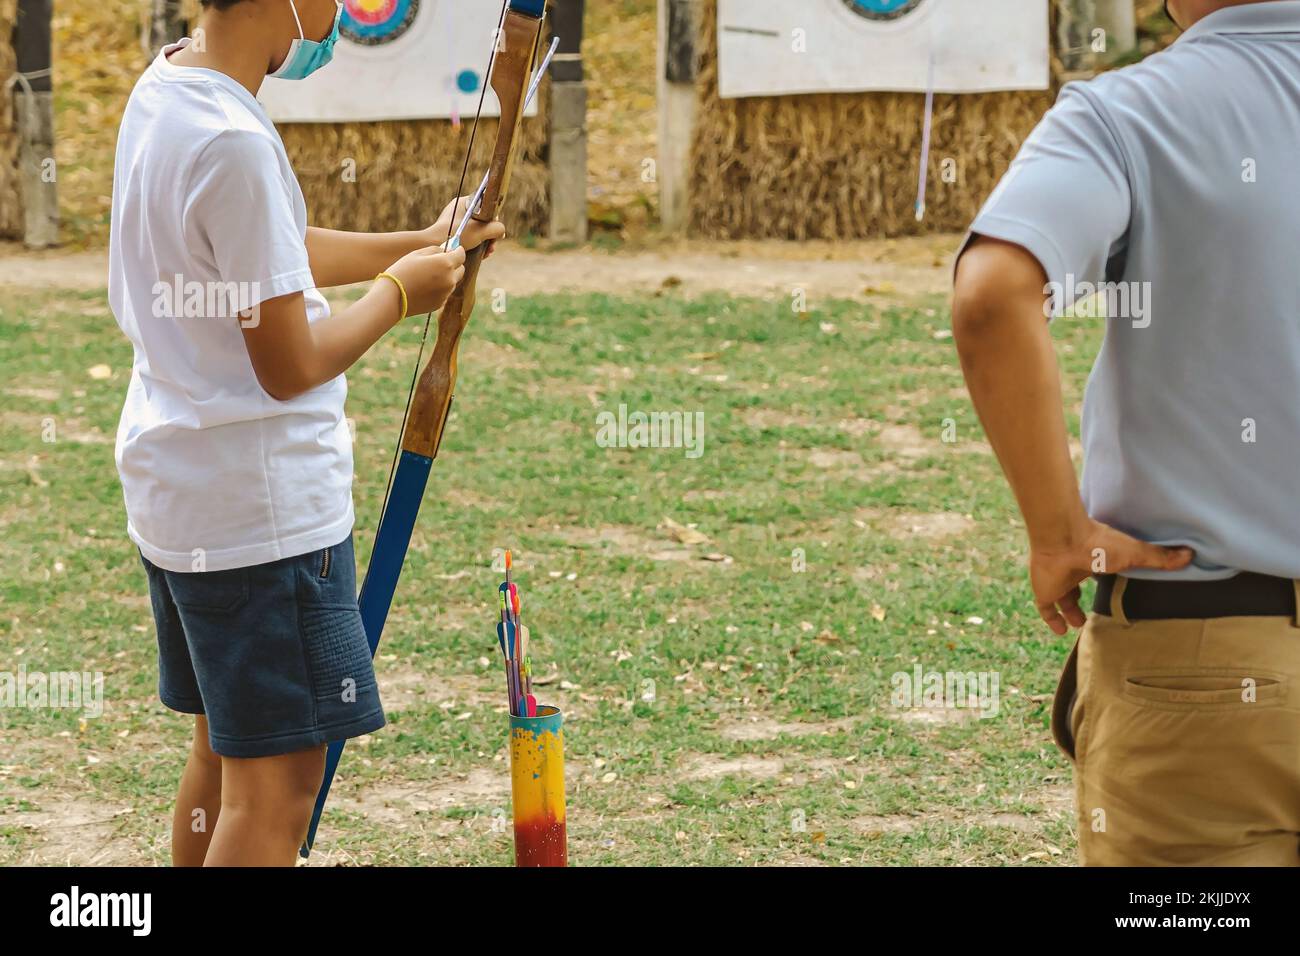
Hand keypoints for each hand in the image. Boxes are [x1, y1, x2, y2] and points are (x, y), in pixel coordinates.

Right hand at [385, 245, 466, 316]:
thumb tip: (446, 250)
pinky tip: (425, 287)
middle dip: (454, 265)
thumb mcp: (417, 254)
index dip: (458, 251)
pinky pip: (445, 292)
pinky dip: (440, 288)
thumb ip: (436, 250)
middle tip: (441, 262)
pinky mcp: (440, 303)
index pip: (461, 255)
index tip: (454, 249)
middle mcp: (450, 279)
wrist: (392, 297)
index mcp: (445, 264)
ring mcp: (446, 293)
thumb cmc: (402, 271)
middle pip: (461, 270)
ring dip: (447, 277)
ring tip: (428, 276)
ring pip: (453, 282)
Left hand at [424, 198, 504, 258]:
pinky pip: (470, 237)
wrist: (433, 246)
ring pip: (478, 231)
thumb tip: (501, 231)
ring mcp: (456, 222)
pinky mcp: (454, 234)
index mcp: (464, 202)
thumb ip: (496, 228)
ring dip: (485, 243)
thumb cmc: (455, 236)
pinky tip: (479, 255)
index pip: (487, 208)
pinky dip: (477, 246)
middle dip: (490, 236)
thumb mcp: (480, 231)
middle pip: (483, 221)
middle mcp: (460, 210)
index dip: (494, 221)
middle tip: (491, 247)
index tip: (495, 233)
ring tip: (486, 254)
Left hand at [1029, 519, 1194, 634]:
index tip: (1111, 590)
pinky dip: (1052, 620)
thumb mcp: (1134, 553)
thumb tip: (1191, 555)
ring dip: (1069, 611)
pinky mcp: (1044, 592)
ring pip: (1062, 598)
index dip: (1103, 579)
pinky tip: (1061, 632)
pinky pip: (1046, 610)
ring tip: (1078, 624)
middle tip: (1092, 615)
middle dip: (1081, 597)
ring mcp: (1057, 581)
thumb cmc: (1099, 544)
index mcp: (1093, 559)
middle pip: (1076, 585)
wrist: (1064, 540)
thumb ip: (1159, 557)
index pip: (1097, 571)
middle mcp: (1073, 570)